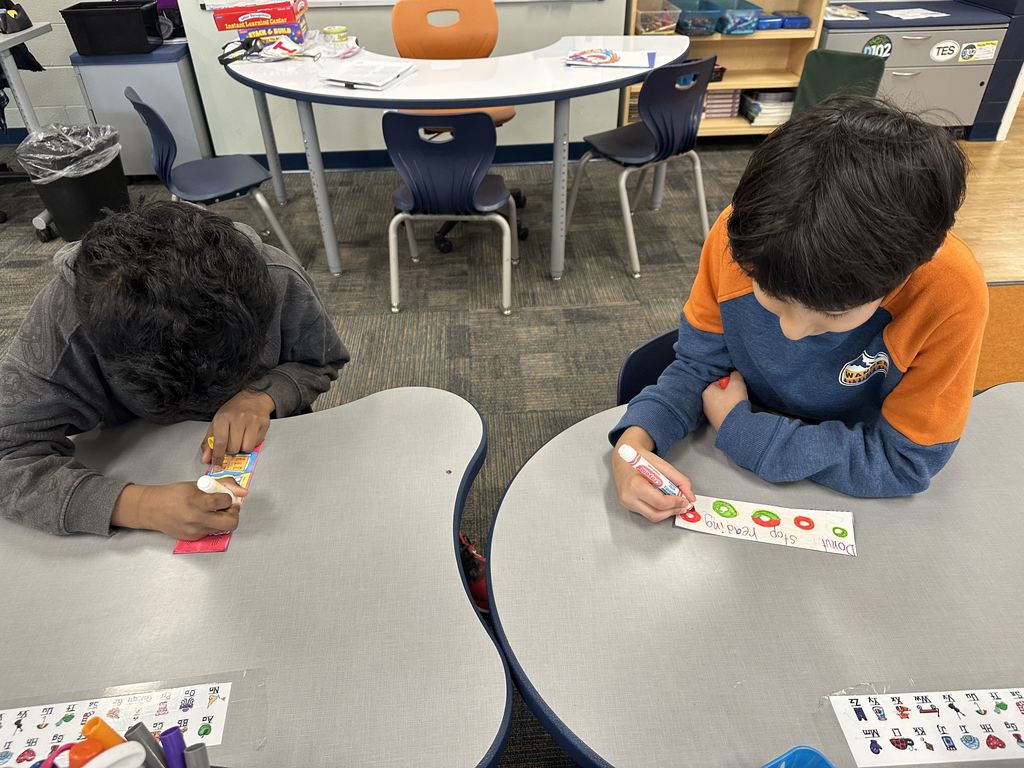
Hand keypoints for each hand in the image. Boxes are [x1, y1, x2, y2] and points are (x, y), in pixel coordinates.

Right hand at [111, 479, 247, 539]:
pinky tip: (204, 518)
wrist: (152, 509)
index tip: (225, 495)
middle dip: (234, 514)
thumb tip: (243, 492)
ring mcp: (195, 531)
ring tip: (215, 511)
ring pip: (223, 529)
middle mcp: (196, 518)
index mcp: (196, 501)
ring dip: (224, 519)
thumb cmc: (175, 494)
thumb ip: (222, 485)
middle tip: (228, 508)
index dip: (229, 497)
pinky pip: (211, 532)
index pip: (224, 501)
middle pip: (230, 523)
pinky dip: (213, 524)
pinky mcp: (193, 539)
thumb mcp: (198, 484)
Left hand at [201, 389, 274, 464]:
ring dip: (242, 448)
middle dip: (231, 450)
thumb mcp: (217, 423)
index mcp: (223, 418)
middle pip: (233, 448)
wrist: (252, 399)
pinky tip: (249, 435)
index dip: (218, 457)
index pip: (220, 442)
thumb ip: (209, 442)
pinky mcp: (263, 424)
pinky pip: (256, 444)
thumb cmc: (232, 412)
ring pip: (246, 448)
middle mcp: (238, 418)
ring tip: (241, 439)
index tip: (217, 466)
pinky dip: (251, 444)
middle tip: (232, 443)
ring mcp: (252, 421)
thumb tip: (206, 458)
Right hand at [612, 427, 694, 522]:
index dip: (675, 503)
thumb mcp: (662, 465)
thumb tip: (690, 497)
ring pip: (651, 516)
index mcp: (635, 484)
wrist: (623, 457)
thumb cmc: (640, 458)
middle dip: (672, 511)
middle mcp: (628, 497)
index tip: (685, 500)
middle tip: (684, 506)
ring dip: (667, 512)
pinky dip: (659, 509)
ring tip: (676, 504)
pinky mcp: (627, 505)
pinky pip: (646, 512)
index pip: (659, 502)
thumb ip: (679, 480)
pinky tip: (665, 502)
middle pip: (655, 514)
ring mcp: (626, 503)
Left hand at [702, 371, 747, 430]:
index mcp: (707, 392)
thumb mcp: (737, 384)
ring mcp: (709, 414)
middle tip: (737, 396)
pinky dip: (729, 411)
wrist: (736, 427)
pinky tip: (735, 413)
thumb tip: (735, 373)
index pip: (719, 382)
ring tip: (737, 405)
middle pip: (719, 392)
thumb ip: (735, 375)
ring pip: (721, 402)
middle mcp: (705, 403)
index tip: (736, 387)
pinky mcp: (716, 422)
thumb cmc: (734, 404)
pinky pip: (723, 412)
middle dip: (729, 393)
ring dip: (729, 402)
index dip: (730, 383)